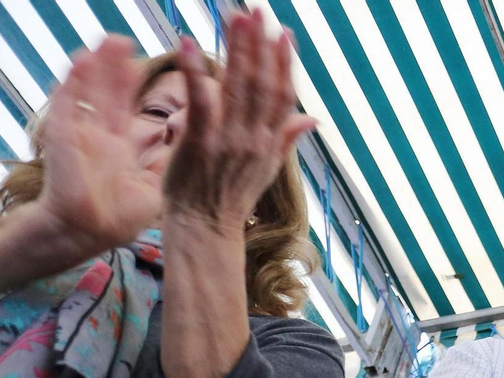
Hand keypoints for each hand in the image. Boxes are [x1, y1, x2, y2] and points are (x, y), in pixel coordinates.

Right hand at [27, 37, 161, 258]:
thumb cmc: (117, 218)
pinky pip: (66, 105)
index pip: (124, 109)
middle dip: (115, 67)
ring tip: (108, 41)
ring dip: (96, 66)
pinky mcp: (63, 137)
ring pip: (87, 92)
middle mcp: (97, 136)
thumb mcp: (152, 187)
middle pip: (106, 94)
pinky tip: (82, 61)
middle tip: (124, 40)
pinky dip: (73, 83)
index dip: (131, 86)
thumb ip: (168, 163)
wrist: (86, 234)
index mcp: (117, 147)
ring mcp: (78, 134)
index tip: (140, 64)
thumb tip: (191, 142)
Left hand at [162, 12, 315, 233]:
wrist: (205, 230)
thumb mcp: (266, 169)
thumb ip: (286, 138)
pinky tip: (190, 44)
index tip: (284, 33)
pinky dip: (196, 71)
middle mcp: (255, 139)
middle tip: (257, 11)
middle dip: (260, 45)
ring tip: (234, 17)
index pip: (283, 95)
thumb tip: (313, 118)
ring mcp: (229, 140)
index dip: (285, 63)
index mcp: (270, 143)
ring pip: (238, 87)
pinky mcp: (201, 142)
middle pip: (262, 84)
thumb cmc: (228, 200)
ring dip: (236, 49)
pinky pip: (201, 101)